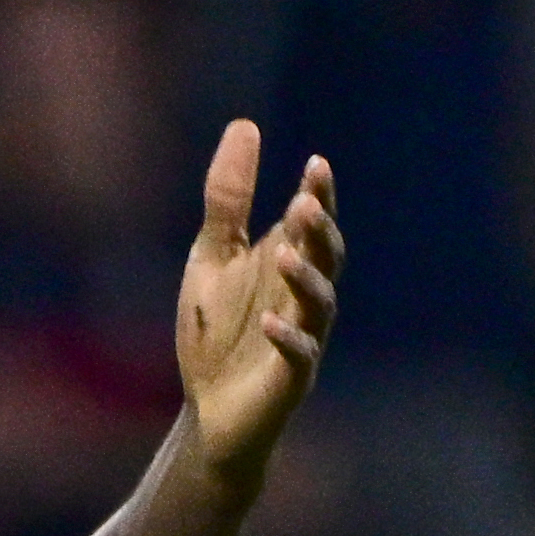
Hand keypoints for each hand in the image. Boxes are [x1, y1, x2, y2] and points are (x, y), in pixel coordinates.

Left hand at [177, 119, 341, 496]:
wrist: (209, 410)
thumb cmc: (216, 329)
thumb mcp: (212, 256)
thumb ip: (228, 199)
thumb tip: (245, 125)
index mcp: (287, 262)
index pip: (310, 222)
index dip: (318, 195)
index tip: (314, 164)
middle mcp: (302, 296)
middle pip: (325, 257)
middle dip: (319, 231)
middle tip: (307, 203)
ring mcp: (303, 336)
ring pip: (320, 303)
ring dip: (307, 278)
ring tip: (285, 253)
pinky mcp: (291, 377)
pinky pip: (299, 355)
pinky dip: (287, 338)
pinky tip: (268, 321)